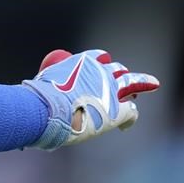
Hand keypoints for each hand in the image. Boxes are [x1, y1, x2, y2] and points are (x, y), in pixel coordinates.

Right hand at [24, 48, 159, 149]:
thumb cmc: (38, 100)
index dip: (103, 63)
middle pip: (118, 69)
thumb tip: (33, 100)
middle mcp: (100, 71)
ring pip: (132, 83)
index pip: (98, 57)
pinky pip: (131, 111)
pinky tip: (126, 125)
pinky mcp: (119, 108)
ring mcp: (112, 89)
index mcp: (82, 62)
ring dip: (139, 85)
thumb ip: (46, 89)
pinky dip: (130, 117)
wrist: (47, 110)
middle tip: (127, 82)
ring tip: (150, 85)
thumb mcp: (41, 87)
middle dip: (122, 75)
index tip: (105, 66)